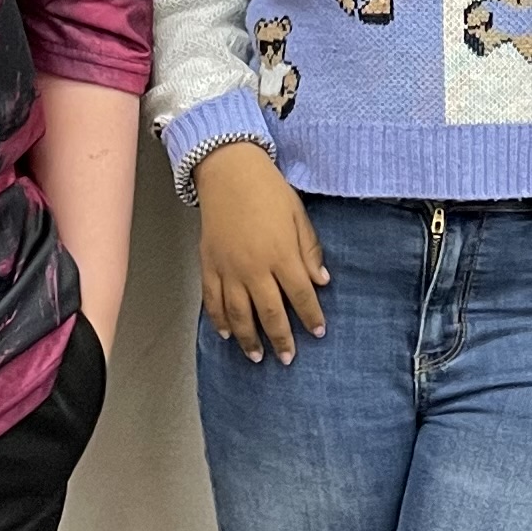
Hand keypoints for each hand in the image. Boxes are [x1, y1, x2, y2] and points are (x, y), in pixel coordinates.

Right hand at [196, 140, 329, 362]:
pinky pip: (213, 301)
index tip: (318, 333)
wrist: (229, 171)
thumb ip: (309, 251)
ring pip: (238, 315)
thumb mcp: (299, 215)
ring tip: (257, 357)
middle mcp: (254, 267)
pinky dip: (218, 321)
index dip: (311, 316)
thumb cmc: (269, 190)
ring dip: (249, 339)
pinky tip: (226, 335)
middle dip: (281, 339)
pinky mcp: (209, 265)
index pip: (301, 295)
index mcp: (281, 254)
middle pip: (270, 313)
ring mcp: (229, 269)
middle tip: (288, 358)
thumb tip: (322, 282)